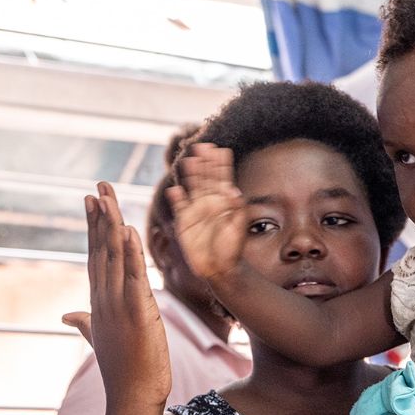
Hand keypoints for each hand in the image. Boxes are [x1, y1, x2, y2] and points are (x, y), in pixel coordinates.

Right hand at [80, 182, 171, 411]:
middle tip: (98, 186)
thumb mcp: (101, 341)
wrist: (131, 401)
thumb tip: (67, 315)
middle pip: (101, 249)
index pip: (96, 257)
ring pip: (114, 256)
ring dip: (111, 224)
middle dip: (100, 216)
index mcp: (100, 302)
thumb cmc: (124, 373)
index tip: (92, 202)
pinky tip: (128, 229)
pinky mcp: (137, 313)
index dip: (94, 228)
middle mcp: (105, 299)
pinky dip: (131, 252)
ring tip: (108, 196)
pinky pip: (134, 276)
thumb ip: (85, 324)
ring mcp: (118, 305)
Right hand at [165, 143, 245, 280]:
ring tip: (190, 160)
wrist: (220, 268)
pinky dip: (177, 199)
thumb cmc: (233, 248)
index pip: (222, 178)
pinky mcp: (184, 221)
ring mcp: (196, 210)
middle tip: (203, 146)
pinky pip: (179, 206)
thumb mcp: (239, 228)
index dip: (221, 164)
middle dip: (205, 162)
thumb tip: (233, 190)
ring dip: (191, 174)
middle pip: (206, 177)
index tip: (221, 149)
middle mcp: (209, 202)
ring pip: (192, 187)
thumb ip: (237, 209)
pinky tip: (175, 190)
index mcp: (224, 201)